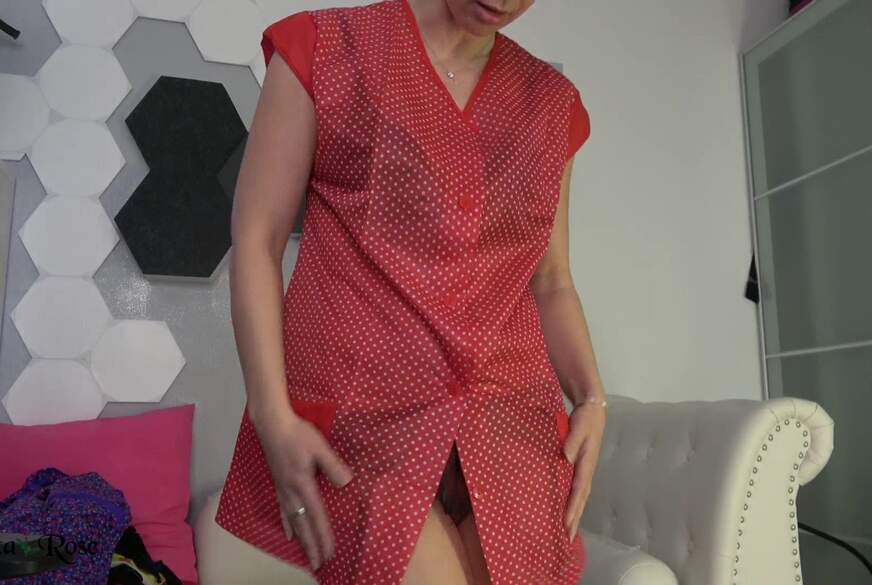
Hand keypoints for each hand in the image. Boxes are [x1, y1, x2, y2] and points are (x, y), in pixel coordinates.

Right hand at [253, 410, 353, 570]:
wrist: (272, 424)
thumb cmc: (297, 433)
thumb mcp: (320, 446)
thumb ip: (332, 465)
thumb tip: (346, 483)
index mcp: (303, 484)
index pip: (317, 516)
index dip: (323, 536)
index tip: (329, 553)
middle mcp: (291, 491)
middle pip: (303, 525)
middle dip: (311, 545)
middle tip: (318, 564)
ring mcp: (282, 489)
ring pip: (292, 521)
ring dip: (301, 539)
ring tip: (306, 554)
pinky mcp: (278, 483)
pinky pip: (282, 511)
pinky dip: (287, 525)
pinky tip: (288, 533)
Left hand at [562, 399, 605, 540]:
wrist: (593, 408)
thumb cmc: (586, 418)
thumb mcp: (579, 427)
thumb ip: (572, 442)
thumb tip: (566, 458)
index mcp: (586, 463)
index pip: (578, 491)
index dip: (572, 508)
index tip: (567, 525)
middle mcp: (586, 470)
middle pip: (580, 499)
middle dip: (574, 519)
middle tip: (567, 539)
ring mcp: (584, 469)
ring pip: (579, 496)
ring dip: (574, 513)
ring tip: (567, 531)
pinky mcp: (580, 466)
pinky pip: (576, 488)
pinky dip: (573, 501)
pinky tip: (566, 509)